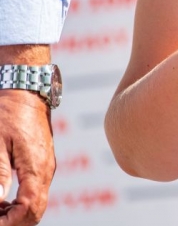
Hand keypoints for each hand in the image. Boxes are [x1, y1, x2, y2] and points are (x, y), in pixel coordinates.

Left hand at [0, 91, 52, 225]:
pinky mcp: (42, 164)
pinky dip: (19, 203)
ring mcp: (46, 168)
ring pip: (36, 204)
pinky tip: (2, 201)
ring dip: (15, 214)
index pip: (30, 208)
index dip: (10, 222)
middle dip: (14, 222)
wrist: (26, 92)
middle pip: (36, 211)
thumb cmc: (9, 113)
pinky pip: (35, 192)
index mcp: (37, 166)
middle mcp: (46, 170)